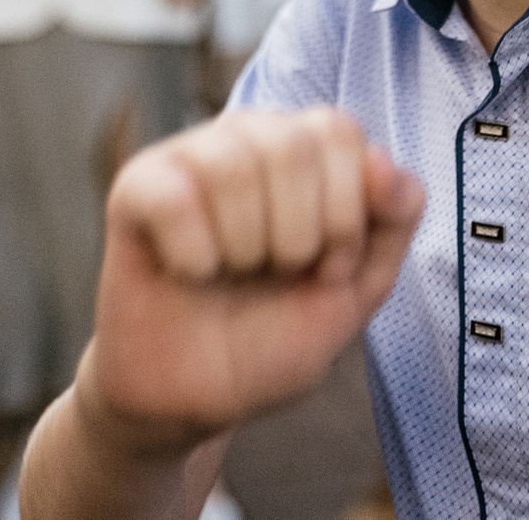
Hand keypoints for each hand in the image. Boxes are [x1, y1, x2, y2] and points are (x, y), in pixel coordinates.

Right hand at [75, 109, 423, 452]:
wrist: (199, 396)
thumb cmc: (273, 335)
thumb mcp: (357, 289)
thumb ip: (392, 222)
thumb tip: (382, 159)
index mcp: (307, 149)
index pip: (340, 133)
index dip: (344, 215)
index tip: (327, 268)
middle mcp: (249, 136)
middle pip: (291, 145)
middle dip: (298, 236)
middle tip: (276, 273)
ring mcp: (190, 156)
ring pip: (232, 166)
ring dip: (245, 248)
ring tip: (231, 272)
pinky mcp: (137, 187)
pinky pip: (175, 201)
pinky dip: (193, 258)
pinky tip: (188, 272)